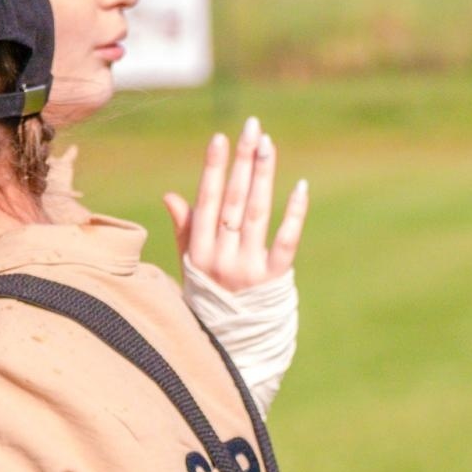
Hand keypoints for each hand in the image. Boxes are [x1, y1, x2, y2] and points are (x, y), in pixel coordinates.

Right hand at [163, 116, 308, 293]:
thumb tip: (171, 196)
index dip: (213, 169)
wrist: (230, 345)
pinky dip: (294, 214)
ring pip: (257, 214)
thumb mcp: (190, 265)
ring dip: (264, 176)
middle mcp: (221, 258)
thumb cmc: (208, 297)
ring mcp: (248, 269)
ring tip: (268, 144)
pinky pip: (286, 242)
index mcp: (199, 252)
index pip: (207, 201)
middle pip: (234, 201)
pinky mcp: (273, 279)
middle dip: (242, 161)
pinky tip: (300, 186)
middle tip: (252, 127)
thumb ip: (185, 229)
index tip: (220, 138)